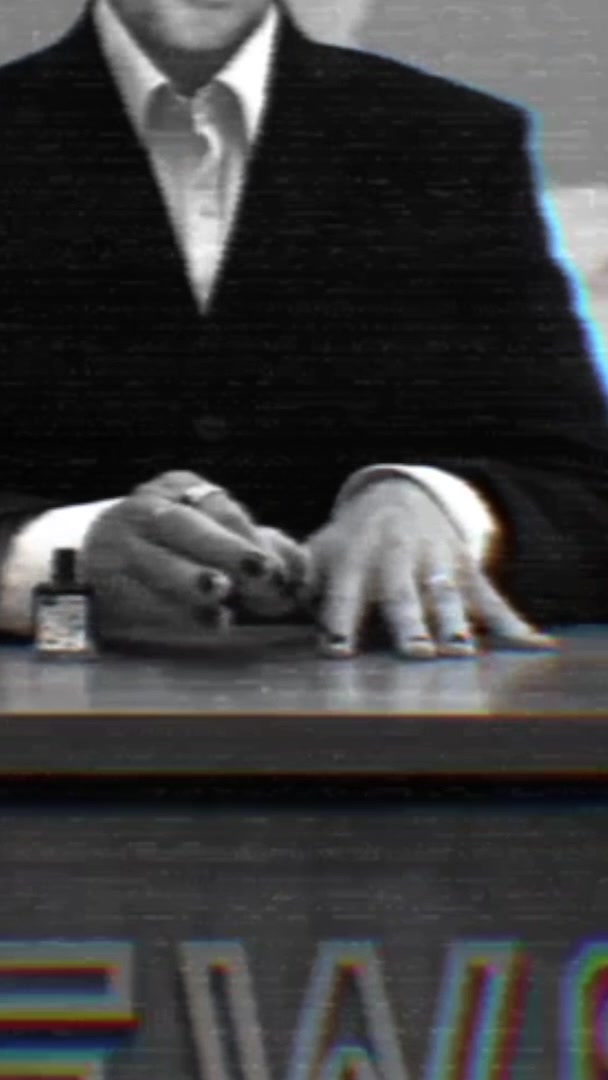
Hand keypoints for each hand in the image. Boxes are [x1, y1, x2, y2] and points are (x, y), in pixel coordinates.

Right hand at [81, 471, 309, 645]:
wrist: (98, 555)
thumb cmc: (173, 545)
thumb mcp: (213, 532)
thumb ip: (259, 546)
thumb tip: (301, 569)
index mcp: (179, 487)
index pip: (219, 509)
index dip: (252, 538)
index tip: (279, 570)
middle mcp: (147, 508)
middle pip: (185, 526)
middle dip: (226, 550)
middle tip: (263, 573)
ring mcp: (120, 542)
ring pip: (156, 559)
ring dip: (192, 578)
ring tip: (222, 593)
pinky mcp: (104, 579)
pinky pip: (141, 595)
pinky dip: (177, 612)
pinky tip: (210, 622)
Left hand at [307, 479, 556, 658]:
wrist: (401, 495)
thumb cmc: (350, 540)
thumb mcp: (319, 550)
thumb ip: (297, 577)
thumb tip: (263, 594)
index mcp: (354, 560)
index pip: (344, 594)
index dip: (339, 622)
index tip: (336, 652)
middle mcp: (396, 560)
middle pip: (403, 596)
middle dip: (409, 624)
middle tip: (415, 654)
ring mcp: (436, 563)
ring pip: (447, 595)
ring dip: (456, 624)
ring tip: (463, 653)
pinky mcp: (467, 570)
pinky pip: (492, 598)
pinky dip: (514, 623)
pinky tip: (534, 646)